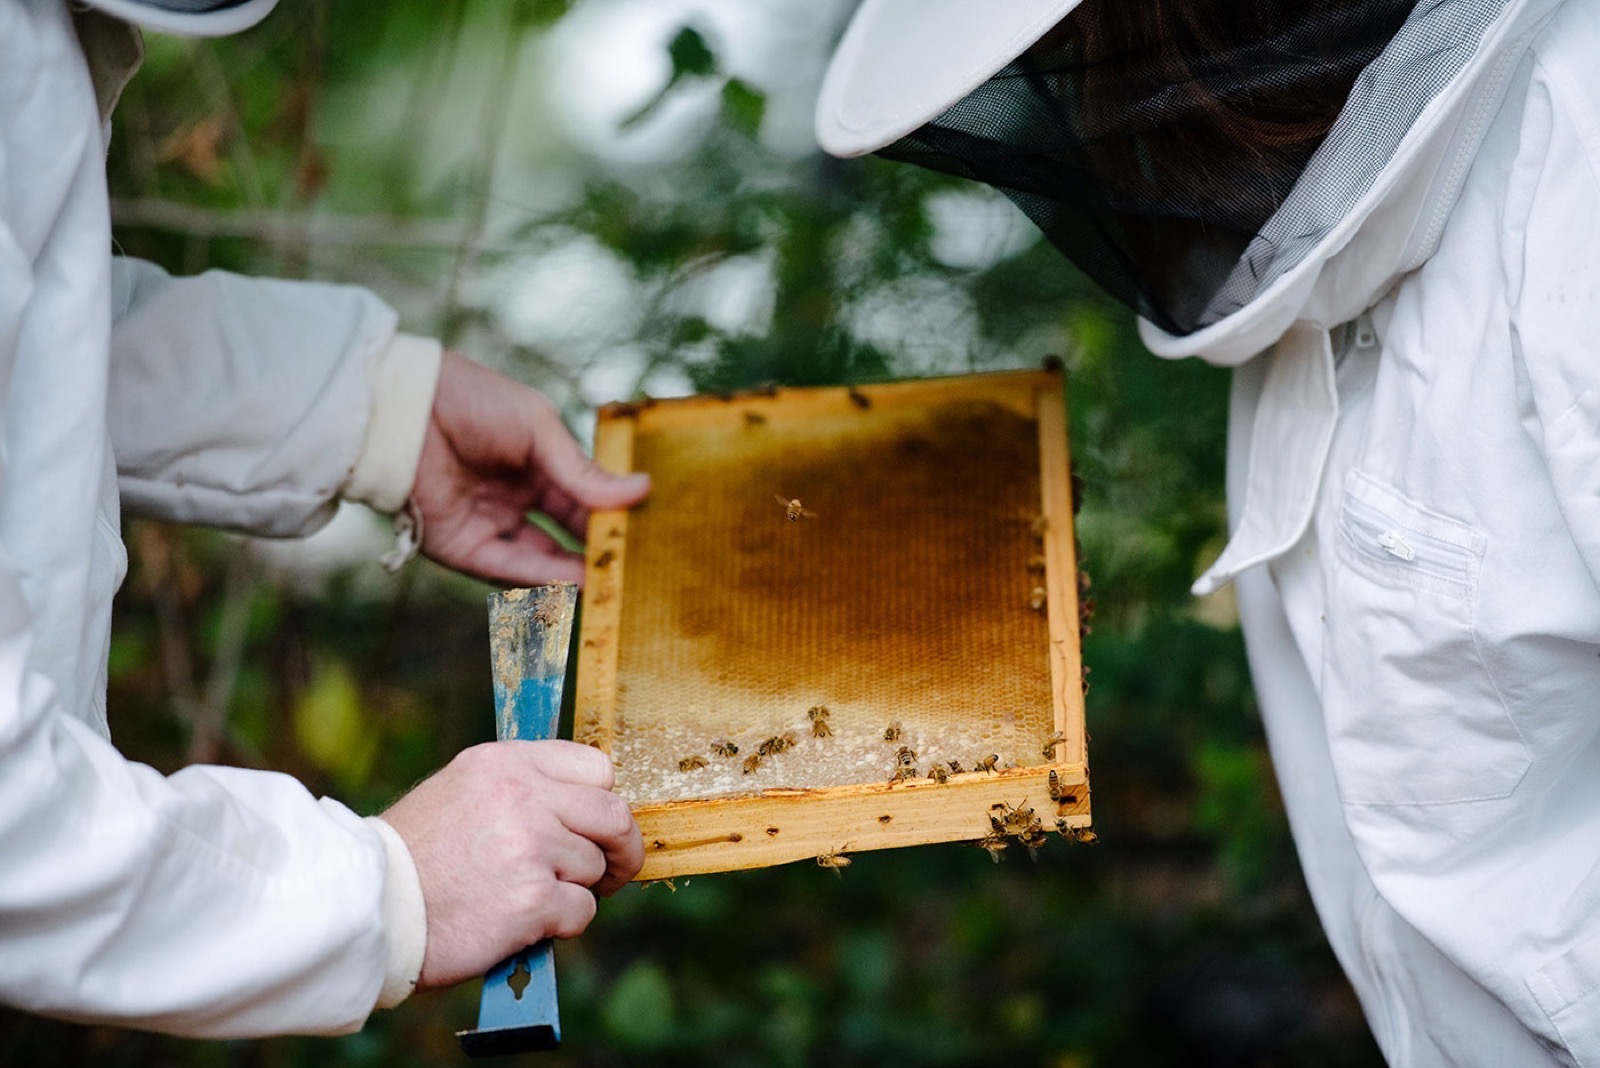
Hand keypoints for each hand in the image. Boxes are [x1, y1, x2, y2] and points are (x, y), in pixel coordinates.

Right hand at [380, 740, 642, 990]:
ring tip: (529, 898)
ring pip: (595, 869)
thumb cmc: (414, 856)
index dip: (604, 803)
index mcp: (506, 763)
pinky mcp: (532, 900)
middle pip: (614, 816)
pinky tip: (523, 923)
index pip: (596, 768)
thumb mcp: (462, 790)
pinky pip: (582, 912)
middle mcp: (523, 796)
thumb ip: (521, 788)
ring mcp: (531, 847)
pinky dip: (562, 925)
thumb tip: (583, 806)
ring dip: (575, 891)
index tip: (599, 827)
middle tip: (613, 872)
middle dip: (622, 849)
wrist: (371, 907)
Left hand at [411, 352, 649, 584]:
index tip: (646, 530)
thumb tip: (642, 489)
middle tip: (635, 566)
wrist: (405, 406)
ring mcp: (489, 526)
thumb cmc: (472, 400)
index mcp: (535, 465)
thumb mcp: (539, 429)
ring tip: (613, 582)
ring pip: (540, 559)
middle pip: (564, 535)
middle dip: (598, 551)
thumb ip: (583, 471)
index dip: (612, 516)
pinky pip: (507, 567)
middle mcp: (513, 500)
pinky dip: (542, 577)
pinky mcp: (462, 547)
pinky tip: (576, 580)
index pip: (582, 500)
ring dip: (575, 572)